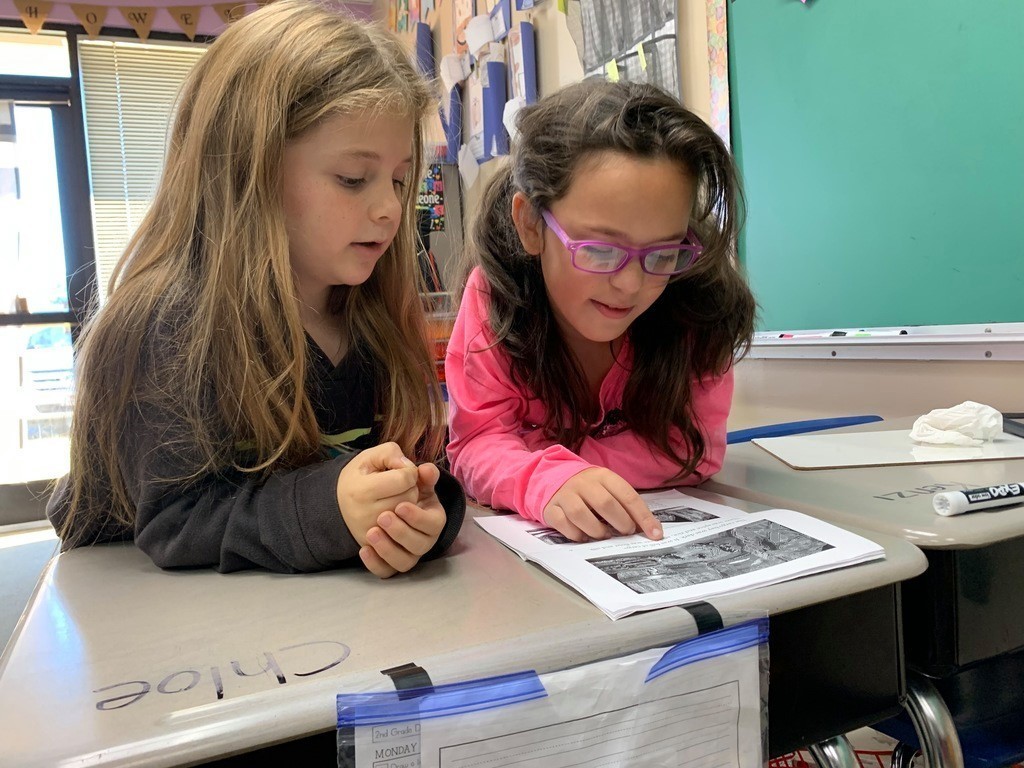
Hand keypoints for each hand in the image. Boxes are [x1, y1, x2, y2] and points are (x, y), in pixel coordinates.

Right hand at [336, 442, 418, 546]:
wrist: (338, 504)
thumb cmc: (359, 477)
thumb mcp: (370, 457)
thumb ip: (391, 453)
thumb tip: (412, 468)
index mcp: (362, 491)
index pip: (405, 479)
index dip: (409, 472)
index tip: (401, 472)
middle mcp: (365, 515)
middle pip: (409, 498)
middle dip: (411, 489)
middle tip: (399, 487)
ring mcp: (371, 534)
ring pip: (409, 518)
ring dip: (410, 507)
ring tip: (397, 501)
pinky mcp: (376, 547)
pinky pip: (402, 538)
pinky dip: (404, 526)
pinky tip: (397, 517)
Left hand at [360, 463, 446, 577]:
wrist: (368, 491)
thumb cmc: (391, 480)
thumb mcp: (399, 469)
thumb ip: (412, 468)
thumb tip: (426, 470)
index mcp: (432, 516)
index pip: (433, 523)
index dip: (418, 517)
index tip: (400, 506)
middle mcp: (424, 538)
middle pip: (421, 545)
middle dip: (402, 533)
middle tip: (383, 517)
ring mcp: (407, 553)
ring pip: (405, 562)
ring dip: (389, 549)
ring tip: (371, 532)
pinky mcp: (389, 563)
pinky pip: (386, 572)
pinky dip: (375, 564)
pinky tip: (363, 549)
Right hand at [542, 467, 662, 542]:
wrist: (551, 477)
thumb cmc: (588, 488)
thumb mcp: (607, 488)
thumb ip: (624, 505)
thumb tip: (647, 528)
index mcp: (603, 476)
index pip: (628, 496)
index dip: (643, 517)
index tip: (655, 534)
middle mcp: (583, 483)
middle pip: (605, 504)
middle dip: (621, 523)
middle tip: (625, 532)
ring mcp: (565, 495)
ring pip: (581, 515)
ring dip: (597, 531)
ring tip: (604, 535)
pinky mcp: (551, 508)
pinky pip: (563, 524)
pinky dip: (576, 534)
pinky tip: (584, 536)